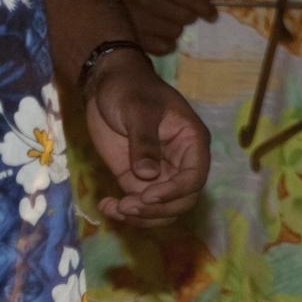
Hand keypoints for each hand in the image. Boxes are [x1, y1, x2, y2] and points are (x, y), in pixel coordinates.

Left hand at [79, 48, 209, 223]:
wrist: (107, 85)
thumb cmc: (129, 89)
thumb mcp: (138, 110)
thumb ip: (144, 142)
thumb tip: (147, 176)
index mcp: (191, 143)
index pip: (195, 177)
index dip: (175, 192)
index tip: (146, 196)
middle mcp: (180, 163)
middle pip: (182, 200)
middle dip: (157, 209)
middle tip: (127, 206)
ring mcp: (159, 174)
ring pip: (163, 209)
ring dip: (142, 216)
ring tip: (115, 208)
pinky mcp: (136, 178)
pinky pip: (140, 204)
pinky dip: (125, 212)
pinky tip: (107, 206)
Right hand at [107, 0, 218, 55]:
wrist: (84, 3)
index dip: (205, 8)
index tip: (212, 15)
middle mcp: (144, 2)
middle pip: (185, 17)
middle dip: (186, 18)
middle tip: (177, 16)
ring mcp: (137, 23)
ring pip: (176, 32)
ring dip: (174, 30)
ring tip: (160, 24)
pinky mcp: (132, 41)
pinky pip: (165, 47)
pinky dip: (165, 44)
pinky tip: (155, 36)